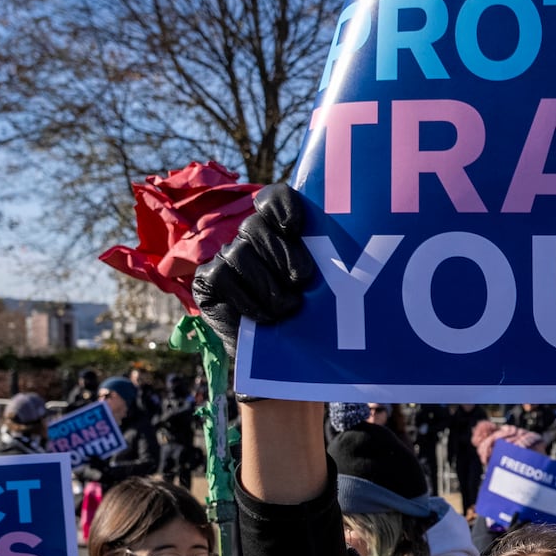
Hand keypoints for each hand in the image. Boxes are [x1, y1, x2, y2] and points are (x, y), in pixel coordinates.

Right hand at [192, 184, 316, 356]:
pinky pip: (222, 276)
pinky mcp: (208, 281)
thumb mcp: (326, 288)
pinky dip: (246, 298)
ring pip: (239, 251)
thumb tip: (347, 250)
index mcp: (278, 231)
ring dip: (267, 284)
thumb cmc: (309, 317)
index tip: (294, 227)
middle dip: (281, 252)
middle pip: (255, 225)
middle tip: (302, 279)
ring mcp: (227, 258)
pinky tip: (263, 316)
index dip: (281, 205)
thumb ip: (328, 264)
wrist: (283, 356)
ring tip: (287, 308)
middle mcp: (249, 239)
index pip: (272, 199)